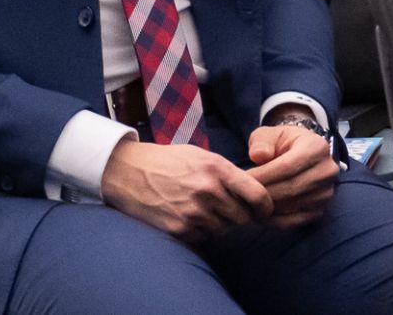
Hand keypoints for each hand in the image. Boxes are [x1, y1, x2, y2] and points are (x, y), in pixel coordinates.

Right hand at [100, 139, 272, 241]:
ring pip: (225, 230)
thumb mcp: (199, 155)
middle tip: (226, 209)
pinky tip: (187, 215)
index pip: (258, 196)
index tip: (262, 210)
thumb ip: (227, 172)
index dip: (265, 207)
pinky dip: (201, 230)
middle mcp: (208, 191)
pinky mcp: (181, 229)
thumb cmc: (166, 161)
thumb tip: (255, 193)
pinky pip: (205, 237)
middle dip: (239, 216)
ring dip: (219, 224)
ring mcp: (194, 212)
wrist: (127, 172)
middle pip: (243, 217)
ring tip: (201, 209)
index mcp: (216, 168)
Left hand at [246, 123, 338, 229]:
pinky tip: (257, 214)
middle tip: (240, 196)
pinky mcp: (320, 210)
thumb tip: (258, 156)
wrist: (299, 154)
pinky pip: (295, 220)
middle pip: (290, 188)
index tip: (242, 180)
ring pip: (292, 206)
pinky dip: (274, 220)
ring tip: (246, 204)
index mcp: (316, 148)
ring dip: (266, 208)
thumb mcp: (268, 134)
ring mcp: (326, 194)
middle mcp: (327, 171)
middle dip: (262, 194)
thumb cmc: (280, 143)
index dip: (263, 175)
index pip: (287, 166)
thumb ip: (261, 142)